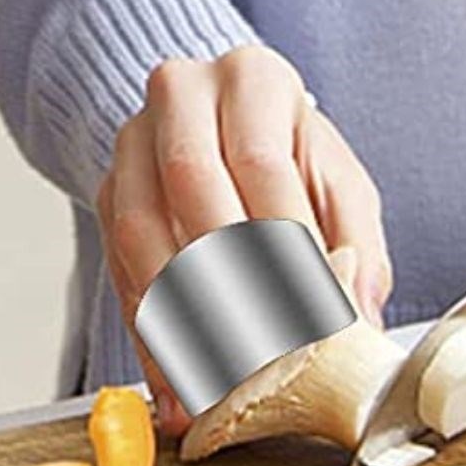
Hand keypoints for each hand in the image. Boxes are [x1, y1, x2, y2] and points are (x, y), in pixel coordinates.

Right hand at [97, 46, 391, 433]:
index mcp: (254, 79)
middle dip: (226, 279)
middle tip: (258, 350)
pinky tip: (178, 386)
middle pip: (193, 186)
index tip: (302, 310)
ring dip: (179, 315)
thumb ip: (357, 244)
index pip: (262, 161)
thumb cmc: (295, 158)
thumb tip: (359, 320)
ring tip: (215, 382)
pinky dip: (150, 335)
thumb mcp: (339, 183)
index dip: (281, 241)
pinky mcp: (106, 190)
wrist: (227, 125)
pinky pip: (120, 268)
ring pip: (142, 232)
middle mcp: (182, 95)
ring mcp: (133, 141)